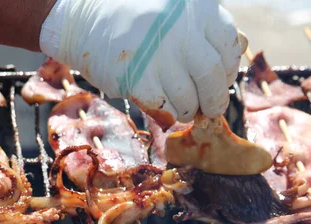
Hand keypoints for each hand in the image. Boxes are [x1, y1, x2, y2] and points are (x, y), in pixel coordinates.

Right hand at [40, 0, 245, 127]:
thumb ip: (204, 27)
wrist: (85, 20)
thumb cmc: (134, 16)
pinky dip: (166, 110)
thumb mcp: (175, 9)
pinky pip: (163, 106)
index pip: (228, 48)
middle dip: (214, 99)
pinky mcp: (137, 80)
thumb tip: (240, 52)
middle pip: (212, 78)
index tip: (220, 79)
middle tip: (210, 108)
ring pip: (189, 99)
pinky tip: (163, 104)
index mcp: (196, 9)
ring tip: (184, 108)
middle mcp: (181, 32)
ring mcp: (158, 57)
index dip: (228, 69)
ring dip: (189, 110)